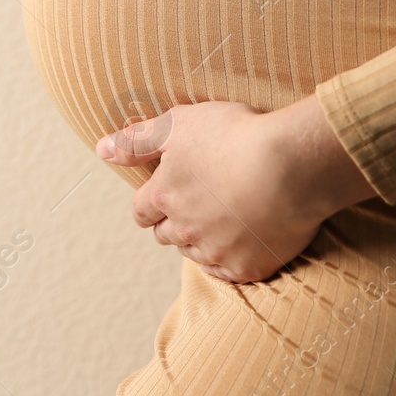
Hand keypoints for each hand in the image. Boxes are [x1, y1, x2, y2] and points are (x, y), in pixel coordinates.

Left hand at [95, 95, 376, 282]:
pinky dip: (230, 258)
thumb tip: (100, 149)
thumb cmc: (236, 135)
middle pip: (165, 234)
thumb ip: (138, 139)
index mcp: (164, 195)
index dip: (152, 201)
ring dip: (200, 239)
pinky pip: (227, 272)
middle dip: (174, 220)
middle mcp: (184, 229)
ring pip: (193, 254)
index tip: (167, 192)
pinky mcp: (247, 268)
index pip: (141, 210)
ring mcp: (215, 251)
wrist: (294, 165)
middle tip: (200, 201)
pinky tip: (243, 239)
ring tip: (224, 217)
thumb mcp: (179, 123)